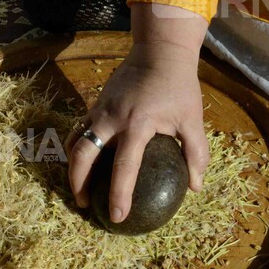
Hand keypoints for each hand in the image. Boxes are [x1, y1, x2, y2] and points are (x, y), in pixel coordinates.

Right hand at [66, 3, 208, 222]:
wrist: (159, 51)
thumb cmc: (179, 86)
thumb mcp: (192, 119)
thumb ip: (195, 153)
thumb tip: (195, 186)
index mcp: (137, 125)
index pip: (124, 167)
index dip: (119, 194)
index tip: (116, 216)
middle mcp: (112, 119)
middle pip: (82, 155)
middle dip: (78, 183)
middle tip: (84, 204)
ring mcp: (99, 110)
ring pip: (74, 142)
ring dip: (72, 166)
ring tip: (79, 186)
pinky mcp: (95, 104)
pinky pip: (79, 129)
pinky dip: (77, 147)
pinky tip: (84, 160)